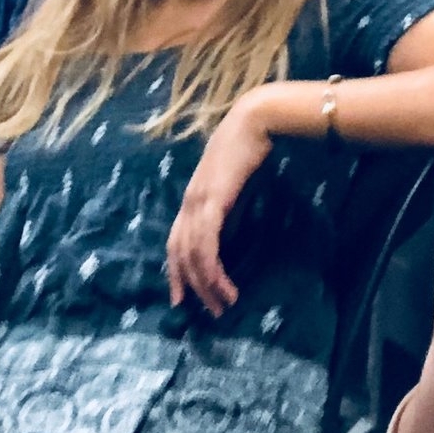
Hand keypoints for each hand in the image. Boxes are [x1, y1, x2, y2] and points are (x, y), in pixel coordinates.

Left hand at [166, 92, 272, 317]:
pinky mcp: (212, 203)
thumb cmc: (252, 147)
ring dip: (205, 286)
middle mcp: (189, 202)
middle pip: (179, 253)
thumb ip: (230, 208)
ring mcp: (198, 202)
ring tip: (222, 306)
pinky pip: (206, 246)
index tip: (183, 296)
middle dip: (189, 285)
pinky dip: (212, 271)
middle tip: (204, 311)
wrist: (257, 121)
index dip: (176, 270)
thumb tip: (231, 233)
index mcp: (193, 197)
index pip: (176, 241)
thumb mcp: (237, 185)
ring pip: (192, 256)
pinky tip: (224, 286)